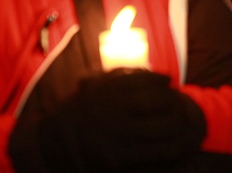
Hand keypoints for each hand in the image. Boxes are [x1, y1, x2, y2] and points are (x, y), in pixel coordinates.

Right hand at [10, 69, 205, 171]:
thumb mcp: (91, 86)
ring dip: (175, 123)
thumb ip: (116, 76)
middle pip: (156, 102)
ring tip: (179, 121)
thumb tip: (150, 71)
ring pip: (160, 127)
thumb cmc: (78, 112)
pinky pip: (155, 152)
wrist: (53, 144)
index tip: (168, 80)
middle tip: (176, 100)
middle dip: (171, 100)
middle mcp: (111, 111)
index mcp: (104, 91)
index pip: (143, 80)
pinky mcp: (119, 159)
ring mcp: (116, 136)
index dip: (160, 79)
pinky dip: (171, 147)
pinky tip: (175, 144)